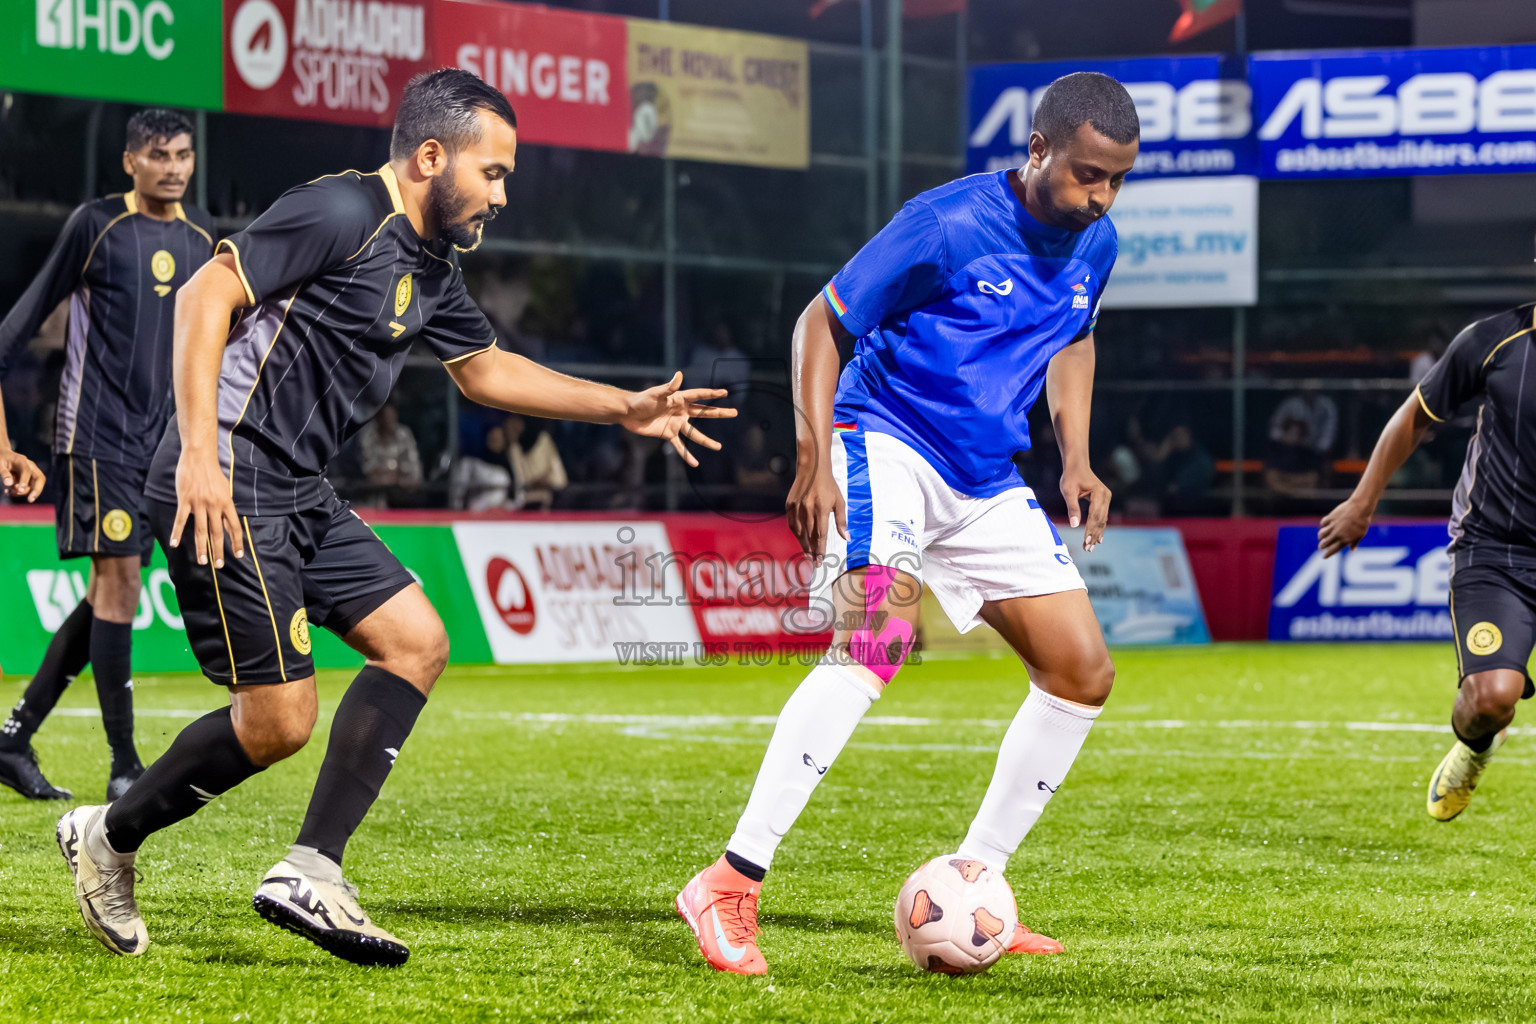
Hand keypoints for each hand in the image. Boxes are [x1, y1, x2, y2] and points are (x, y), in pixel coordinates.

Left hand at [0, 448, 44, 501]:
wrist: (4, 455)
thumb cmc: (0, 459)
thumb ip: (4, 473)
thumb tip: (8, 484)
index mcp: (22, 460)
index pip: (27, 471)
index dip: (24, 481)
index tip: (18, 490)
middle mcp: (30, 466)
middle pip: (39, 478)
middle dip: (36, 490)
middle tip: (30, 500)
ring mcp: (32, 472)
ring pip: (35, 485)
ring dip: (25, 492)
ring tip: (10, 492)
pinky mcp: (30, 478)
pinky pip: (30, 487)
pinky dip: (21, 492)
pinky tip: (9, 492)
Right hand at [171, 450, 243, 567]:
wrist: (199, 457)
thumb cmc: (213, 473)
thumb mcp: (225, 489)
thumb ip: (225, 506)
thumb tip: (228, 523)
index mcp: (227, 503)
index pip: (234, 527)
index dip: (236, 542)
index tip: (238, 555)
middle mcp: (214, 505)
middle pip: (217, 532)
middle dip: (219, 550)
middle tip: (219, 565)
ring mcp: (199, 503)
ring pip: (201, 530)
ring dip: (202, 548)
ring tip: (202, 561)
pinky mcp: (185, 500)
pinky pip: (181, 520)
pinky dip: (178, 533)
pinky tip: (175, 544)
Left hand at [618, 372, 737, 467]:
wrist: (628, 412)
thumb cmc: (642, 399)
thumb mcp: (656, 393)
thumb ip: (669, 387)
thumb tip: (679, 375)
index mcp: (679, 399)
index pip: (699, 396)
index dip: (712, 394)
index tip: (725, 393)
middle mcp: (681, 411)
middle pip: (704, 412)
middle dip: (719, 413)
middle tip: (734, 413)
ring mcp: (676, 424)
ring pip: (695, 433)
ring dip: (706, 441)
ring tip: (719, 447)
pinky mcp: (668, 434)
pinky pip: (680, 446)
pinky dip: (687, 455)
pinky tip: (695, 463)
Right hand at [786, 461, 845, 562]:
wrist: (813, 468)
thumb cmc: (829, 486)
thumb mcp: (839, 502)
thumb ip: (841, 521)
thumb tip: (846, 538)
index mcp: (822, 509)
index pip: (820, 535)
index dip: (820, 549)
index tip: (821, 560)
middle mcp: (808, 509)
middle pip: (809, 536)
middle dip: (812, 551)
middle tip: (815, 563)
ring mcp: (797, 507)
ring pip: (798, 531)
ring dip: (803, 544)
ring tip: (808, 553)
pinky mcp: (789, 504)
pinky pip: (791, 523)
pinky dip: (795, 533)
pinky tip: (800, 538)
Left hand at [1060, 462, 1110, 550]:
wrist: (1077, 465)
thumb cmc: (1071, 476)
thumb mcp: (1068, 491)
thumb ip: (1072, 508)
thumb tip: (1074, 525)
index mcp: (1099, 493)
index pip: (1095, 515)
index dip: (1091, 530)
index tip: (1086, 541)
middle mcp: (1106, 496)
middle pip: (1101, 520)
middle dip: (1094, 535)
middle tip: (1088, 548)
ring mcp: (1106, 498)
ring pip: (1102, 520)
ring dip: (1097, 533)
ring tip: (1090, 546)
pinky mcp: (1104, 500)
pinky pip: (1102, 516)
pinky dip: (1099, 527)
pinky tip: (1097, 538)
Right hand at [1318, 496, 1372, 556]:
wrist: (1360, 508)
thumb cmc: (1363, 522)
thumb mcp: (1361, 534)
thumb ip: (1355, 542)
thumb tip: (1352, 549)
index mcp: (1345, 540)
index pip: (1333, 550)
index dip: (1327, 554)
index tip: (1324, 557)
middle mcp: (1337, 534)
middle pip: (1325, 543)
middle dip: (1322, 546)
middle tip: (1321, 547)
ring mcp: (1333, 526)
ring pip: (1322, 534)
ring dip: (1321, 536)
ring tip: (1321, 537)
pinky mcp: (1330, 518)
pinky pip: (1323, 523)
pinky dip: (1323, 525)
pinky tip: (1324, 525)